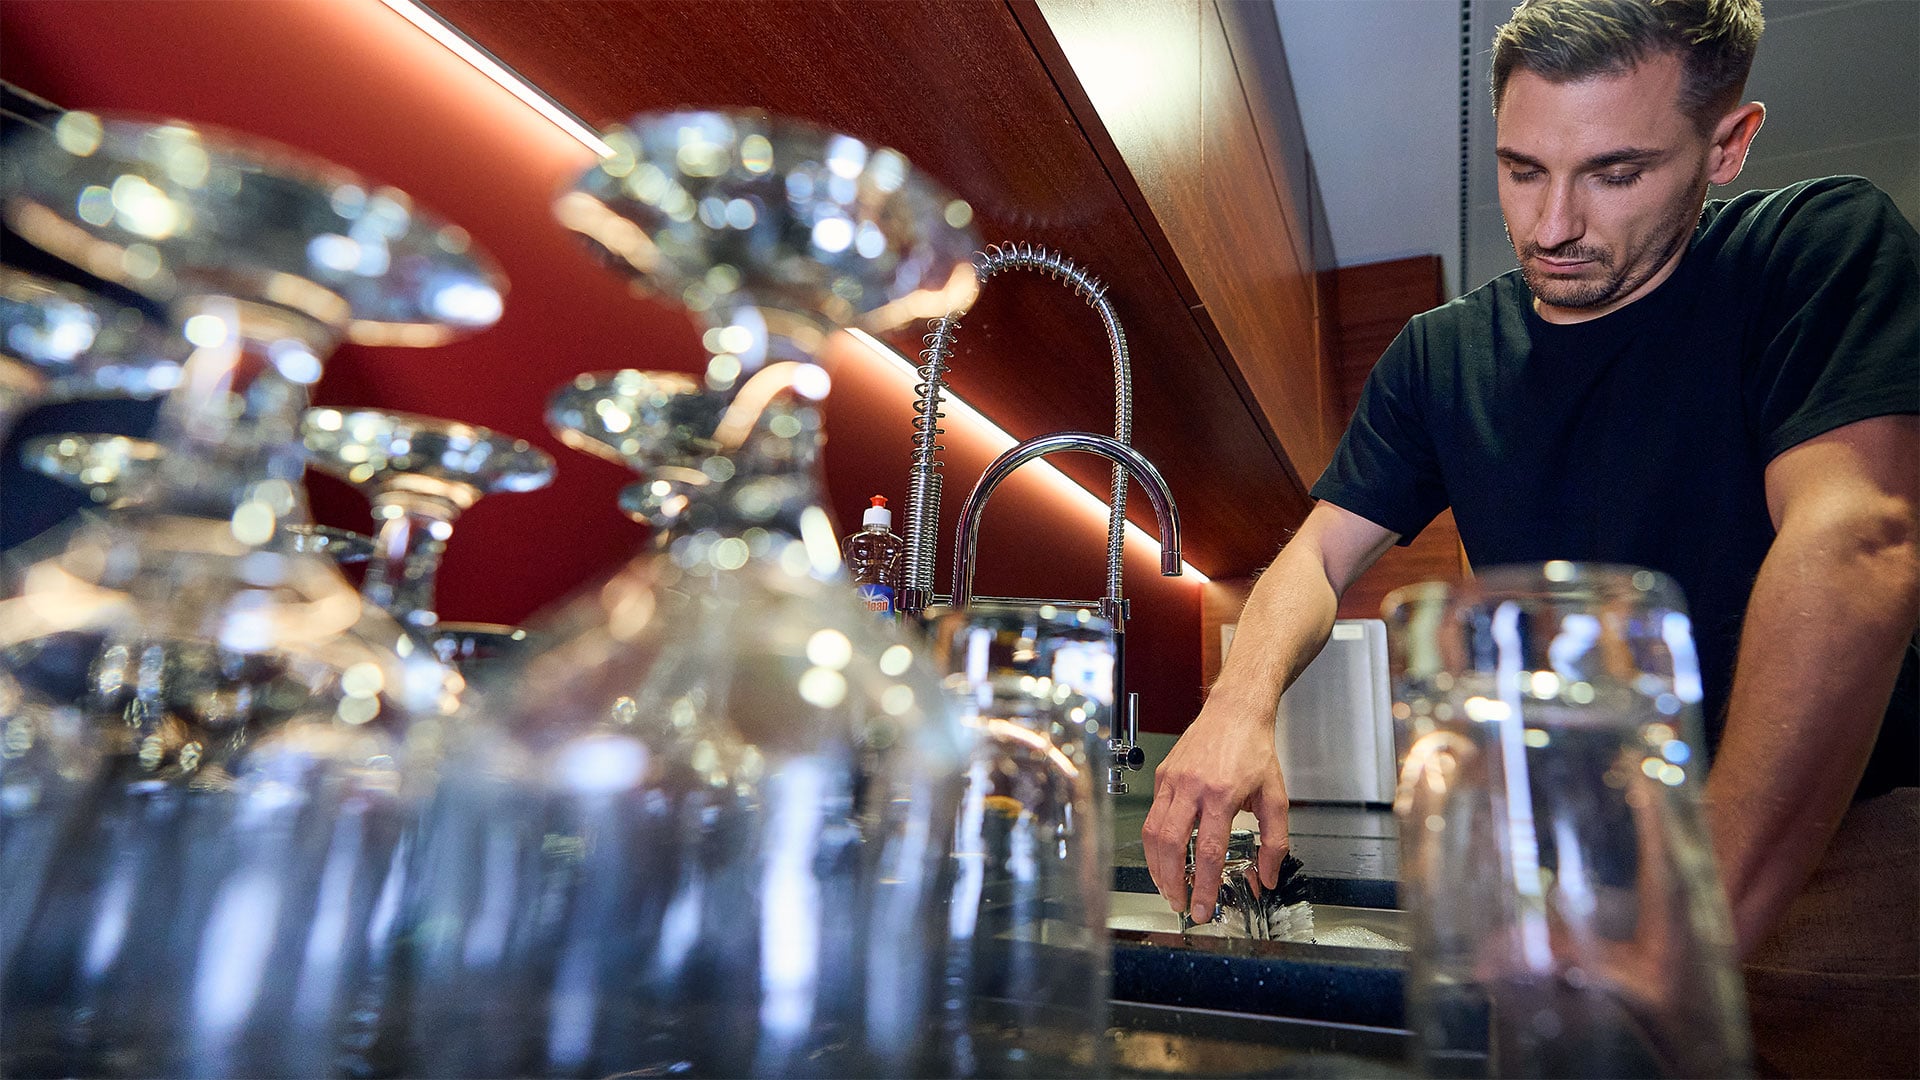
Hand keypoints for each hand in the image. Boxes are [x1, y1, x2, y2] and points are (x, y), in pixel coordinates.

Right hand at [1141, 691, 1289, 922]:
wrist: (1234, 711)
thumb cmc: (1254, 749)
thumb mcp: (1275, 797)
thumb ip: (1275, 841)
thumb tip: (1269, 876)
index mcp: (1221, 794)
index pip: (1207, 852)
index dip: (1202, 886)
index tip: (1201, 909)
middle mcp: (1192, 788)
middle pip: (1170, 845)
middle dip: (1171, 882)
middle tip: (1180, 904)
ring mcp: (1172, 780)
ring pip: (1152, 833)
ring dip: (1157, 867)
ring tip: (1168, 886)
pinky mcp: (1162, 776)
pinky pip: (1152, 816)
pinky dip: (1154, 843)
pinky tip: (1164, 856)